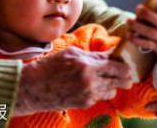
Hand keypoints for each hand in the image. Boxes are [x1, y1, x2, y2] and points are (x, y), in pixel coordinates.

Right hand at [13, 47, 131, 115]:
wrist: (32, 88)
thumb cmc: (49, 66)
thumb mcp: (70, 53)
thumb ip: (93, 55)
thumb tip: (112, 53)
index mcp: (87, 65)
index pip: (119, 66)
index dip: (125, 62)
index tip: (124, 59)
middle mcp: (91, 81)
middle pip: (123, 80)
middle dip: (124, 74)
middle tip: (120, 69)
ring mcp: (89, 94)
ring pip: (114, 90)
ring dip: (112, 83)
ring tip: (102, 76)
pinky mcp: (85, 103)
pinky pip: (102, 96)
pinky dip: (100, 90)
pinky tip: (89, 84)